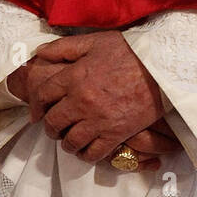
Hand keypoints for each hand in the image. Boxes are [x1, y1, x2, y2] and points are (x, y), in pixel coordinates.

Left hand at [9, 31, 168, 164]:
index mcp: (74, 77)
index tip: (37, 112)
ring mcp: (98, 120)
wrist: (161, 69)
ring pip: (70, 141)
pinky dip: (85, 155)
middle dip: (49, 127)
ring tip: (69, 140)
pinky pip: (92, 153)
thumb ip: (64, 47)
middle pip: (53, 122)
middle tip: (53, 128)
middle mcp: (81, 101)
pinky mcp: (115, 134)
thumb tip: (39, 52)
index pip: (43, 95)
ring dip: (66, 143)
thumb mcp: (95, 41)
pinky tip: (86, 149)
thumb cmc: (129, 52)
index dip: (36, 105)